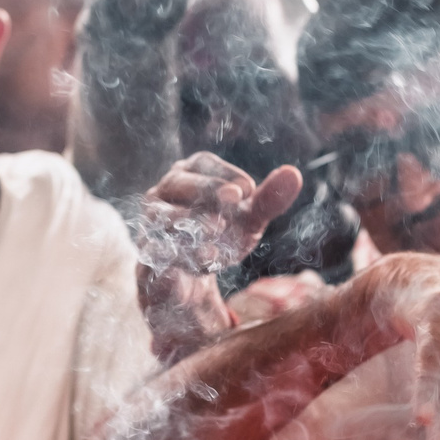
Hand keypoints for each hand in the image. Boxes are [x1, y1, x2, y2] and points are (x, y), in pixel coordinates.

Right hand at [131, 154, 301, 359]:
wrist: (190, 275)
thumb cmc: (221, 233)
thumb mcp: (248, 218)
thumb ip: (269, 199)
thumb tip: (293, 174)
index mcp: (188, 173)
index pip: (204, 164)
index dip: (226, 176)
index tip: (246, 193)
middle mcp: (162, 193)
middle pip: (178, 184)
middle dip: (206, 192)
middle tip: (233, 203)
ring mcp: (149, 224)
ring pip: (161, 217)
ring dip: (189, 225)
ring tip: (217, 236)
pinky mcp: (146, 254)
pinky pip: (153, 251)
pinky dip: (177, 256)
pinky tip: (203, 260)